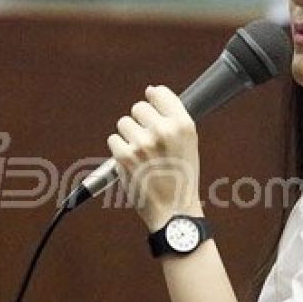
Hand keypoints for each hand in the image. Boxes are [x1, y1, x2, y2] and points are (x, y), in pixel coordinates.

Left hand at [107, 85, 202, 231]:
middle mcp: (164, 131)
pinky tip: (133, 163)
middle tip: (148, 142)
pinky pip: (113, 140)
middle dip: (140, 122)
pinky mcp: (124, 156)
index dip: (153, 100)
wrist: (173, 210)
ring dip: (129, 137)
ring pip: (123, 123)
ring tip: (142, 155)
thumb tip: (151, 90)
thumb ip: (172, 115)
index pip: (159, 93)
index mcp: (183, 125)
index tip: (153, 110)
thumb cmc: (181, 176)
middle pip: (138, 107)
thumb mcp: (189, 142)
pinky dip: (119, 151)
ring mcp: (143, 143)